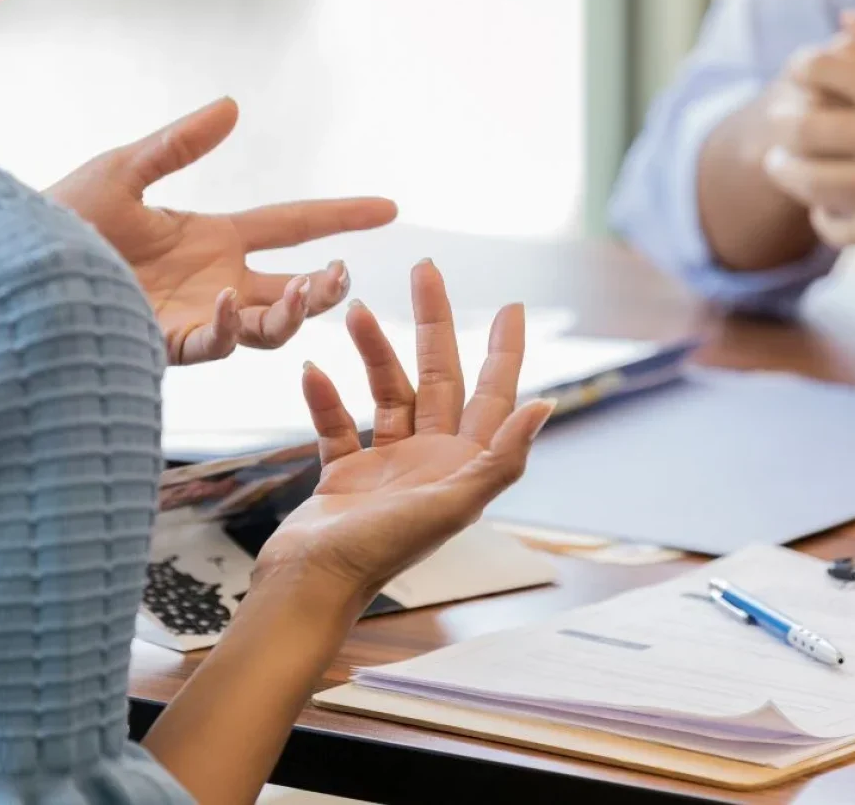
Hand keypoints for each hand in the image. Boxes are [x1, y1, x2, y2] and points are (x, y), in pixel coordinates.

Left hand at [46, 98, 396, 363]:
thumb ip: (179, 144)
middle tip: (339, 274)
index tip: (388, 208)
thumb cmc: (63, 219)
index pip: (293, 225)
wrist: (20, 265)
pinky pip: (217, 343)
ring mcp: (202, 315)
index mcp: (217, 239)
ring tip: (307, 289)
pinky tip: (232, 299)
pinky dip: (232, 326)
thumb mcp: (124, 170)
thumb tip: (233, 107)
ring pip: (272, 325)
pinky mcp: (172, 342)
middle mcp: (221, 281)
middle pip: (296, 288)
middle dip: (327, 287)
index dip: (342, 216)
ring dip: (296, 311)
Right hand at [253, 260, 554, 607]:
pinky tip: (312, 371)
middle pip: (438, 377)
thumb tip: (545, 406)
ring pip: (387, 392)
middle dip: (433, 323)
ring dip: (372, 352)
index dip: (505, 350)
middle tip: (425, 270)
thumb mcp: (452, 504)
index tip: (511, 306)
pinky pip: (338, 423)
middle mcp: (432, 459)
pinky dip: (326, 398)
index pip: (493, 393)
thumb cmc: (381, 551)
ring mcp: (388, 464)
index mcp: (464, 464)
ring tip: (352, 310)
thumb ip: (501, 456)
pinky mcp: (346, 472)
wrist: (310, 584)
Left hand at [765, 11, 854, 245]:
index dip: (801, 67)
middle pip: (801, 129)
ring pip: (811, 183)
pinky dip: (825, 222)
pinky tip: (821, 210)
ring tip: (779, 166)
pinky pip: (842, 230)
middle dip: (781, 125)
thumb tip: (843, 19)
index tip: (798, 72)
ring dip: (786, 174)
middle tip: (777, 124)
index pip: (819, 67)